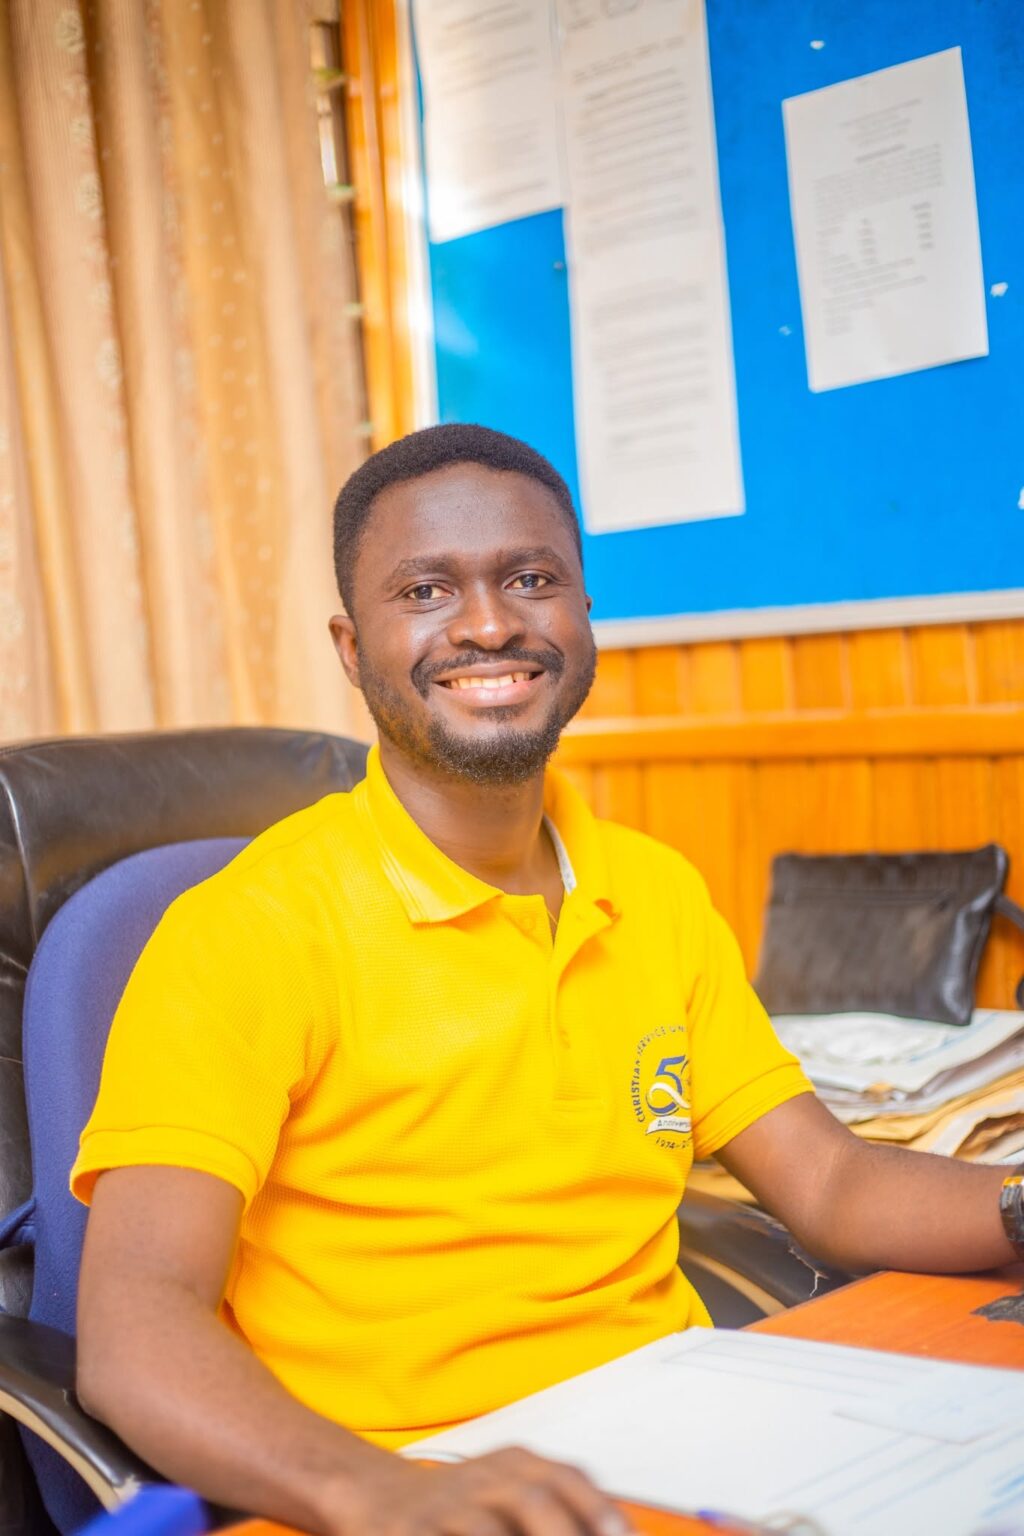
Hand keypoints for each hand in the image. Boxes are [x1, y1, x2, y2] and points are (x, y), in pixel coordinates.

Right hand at [325, 1445, 632, 1535]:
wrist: (375, 1494)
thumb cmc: (461, 1506)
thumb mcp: (512, 1491)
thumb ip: (565, 1505)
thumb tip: (619, 1529)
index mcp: (514, 1464)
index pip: (567, 1478)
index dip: (599, 1511)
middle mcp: (482, 1478)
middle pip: (534, 1500)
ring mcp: (444, 1507)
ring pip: (485, 1529)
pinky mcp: (406, 1531)